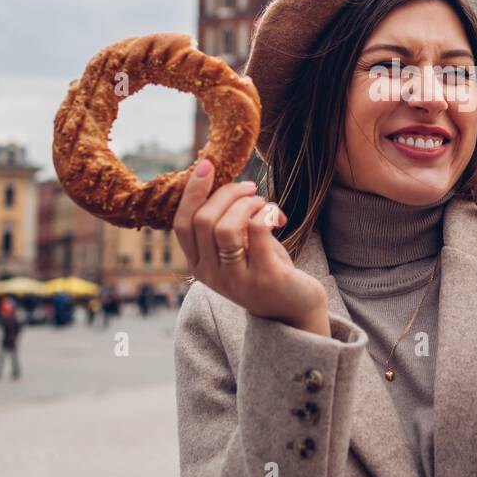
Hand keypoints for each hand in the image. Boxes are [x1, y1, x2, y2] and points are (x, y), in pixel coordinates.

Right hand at [172, 160, 329, 335]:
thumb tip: (223, 180)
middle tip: (250, 187)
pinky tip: (277, 215)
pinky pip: (257, 232)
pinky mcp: (264, 278)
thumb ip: (226, 222)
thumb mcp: (239, 248)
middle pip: (203, 220)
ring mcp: (236, 279)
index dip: (192, 191)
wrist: (295, 310)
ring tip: (262, 202)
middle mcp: (212, 275)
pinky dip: (266, 213)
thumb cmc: (266, 269)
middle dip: (227, 193)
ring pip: (225, 228)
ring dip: (246, 204)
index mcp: (199, 264)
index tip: (207, 166)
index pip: (181, 224)